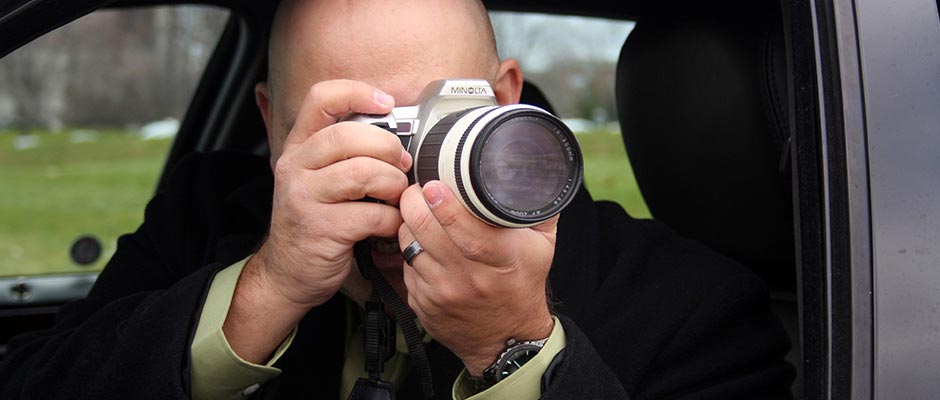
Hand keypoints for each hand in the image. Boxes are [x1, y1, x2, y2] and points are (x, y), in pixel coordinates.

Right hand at [224, 80, 410, 362]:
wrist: (289, 273)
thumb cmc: (317, 221)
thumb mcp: (321, 179)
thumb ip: (347, 153)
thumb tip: (399, 131)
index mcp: (299, 147)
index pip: (320, 99)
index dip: (357, 93)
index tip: (387, 103)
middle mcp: (295, 167)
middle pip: (348, 135)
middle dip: (387, 147)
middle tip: (402, 164)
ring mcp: (304, 197)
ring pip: (363, 173)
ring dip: (393, 184)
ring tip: (397, 196)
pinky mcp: (320, 229)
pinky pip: (371, 215)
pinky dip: (391, 220)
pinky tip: (389, 226)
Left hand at [398, 181, 555, 375]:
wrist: (506, 339)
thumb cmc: (523, 286)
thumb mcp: (543, 247)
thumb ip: (540, 209)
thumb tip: (537, 171)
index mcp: (502, 261)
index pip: (469, 234)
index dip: (447, 208)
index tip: (435, 186)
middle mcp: (469, 279)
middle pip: (427, 232)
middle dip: (415, 202)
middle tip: (419, 190)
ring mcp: (442, 293)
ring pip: (408, 245)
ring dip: (408, 222)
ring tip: (418, 212)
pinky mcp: (422, 303)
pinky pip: (404, 265)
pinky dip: (409, 248)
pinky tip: (420, 241)